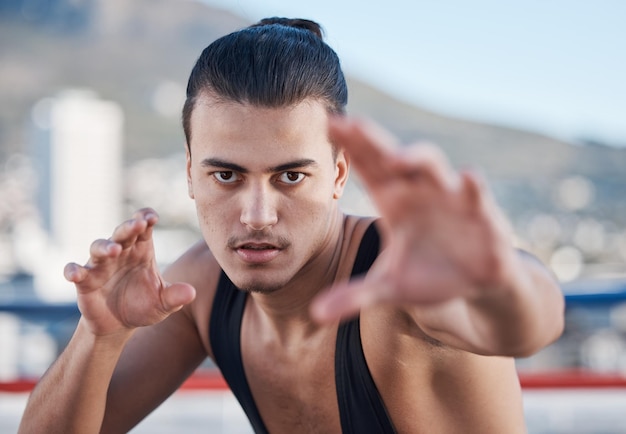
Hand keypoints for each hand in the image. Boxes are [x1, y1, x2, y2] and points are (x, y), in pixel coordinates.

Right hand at [64, 208, 195, 335]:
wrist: (119, 325)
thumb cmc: (143, 306)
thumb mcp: (163, 304)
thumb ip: (175, 297)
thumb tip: (192, 293)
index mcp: (141, 251)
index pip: (143, 228)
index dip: (146, 219)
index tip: (152, 217)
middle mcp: (120, 253)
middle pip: (122, 233)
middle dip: (128, 227)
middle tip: (138, 224)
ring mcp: (100, 266)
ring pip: (98, 248)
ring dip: (105, 246)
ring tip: (114, 250)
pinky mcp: (84, 282)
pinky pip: (75, 271)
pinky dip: (73, 270)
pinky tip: (74, 274)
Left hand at [312, 117, 517, 322]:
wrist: (476, 283)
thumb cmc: (429, 275)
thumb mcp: (388, 288)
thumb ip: (354, 296)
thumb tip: (315, 315)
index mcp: (394, 202)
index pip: (369, 167)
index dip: (352, 145)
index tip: (329, 123)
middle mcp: (419, 192)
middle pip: (394, 158)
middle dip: (374, 141)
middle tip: (350, 123)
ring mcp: (451, 199)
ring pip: (433, 169)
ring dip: (417, 160)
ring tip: (396, 158)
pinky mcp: (482, 217)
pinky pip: (477, 198)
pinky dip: (472, 188)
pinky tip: (468, 178)